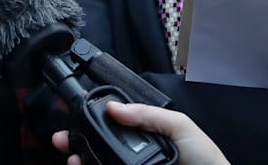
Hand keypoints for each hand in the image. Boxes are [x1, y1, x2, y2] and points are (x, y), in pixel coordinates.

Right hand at [50, 101, 228, 164]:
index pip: (112, 126)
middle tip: (62, 141)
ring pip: (98, 164)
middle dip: (76, 142)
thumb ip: (147, 114)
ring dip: (81, 159)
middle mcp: (134, 155)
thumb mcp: (179, 126)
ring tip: (72, 159)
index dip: (90, 122)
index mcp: (145, 136)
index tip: (72, 119)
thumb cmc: (205, 160)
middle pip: (98, 146)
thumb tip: (113, 107)